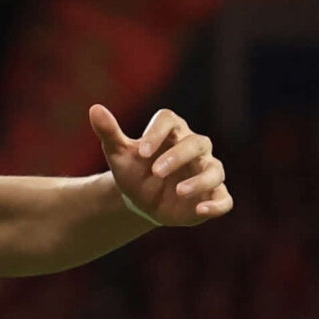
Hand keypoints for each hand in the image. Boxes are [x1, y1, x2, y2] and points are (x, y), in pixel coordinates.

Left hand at [90, 105, 231, 228]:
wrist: (141, 201)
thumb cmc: (134, 172)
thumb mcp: (118, 155)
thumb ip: (109, 132)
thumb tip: (94, 109)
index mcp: (172, 133)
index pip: (170, 120)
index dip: (157, 133)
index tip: (141, 152)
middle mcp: (194, 150)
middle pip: (197, 143)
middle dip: (178, 156)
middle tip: (156, 171)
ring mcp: (205, 172)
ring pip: (214, 170)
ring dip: (200, 180)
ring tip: (179, 191)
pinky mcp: (211, 197)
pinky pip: (224, 200)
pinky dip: (217, 205)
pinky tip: (201, 210)